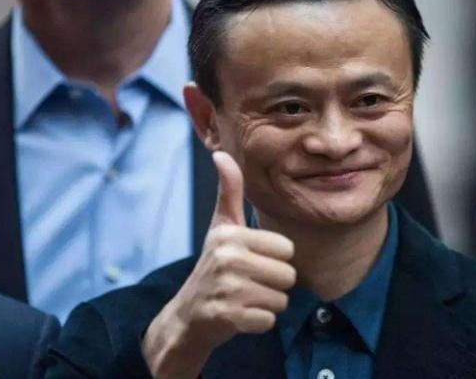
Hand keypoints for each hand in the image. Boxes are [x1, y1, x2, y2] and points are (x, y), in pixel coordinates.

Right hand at [142, 151, 295, 377]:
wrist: (188, 315)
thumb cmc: (214, 264)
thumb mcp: (221, 226)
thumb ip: (228, 191)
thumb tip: (220, 153)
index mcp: (230, 234)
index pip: (286, 249)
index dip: (274, 258)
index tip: (253, 261)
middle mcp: (226, 258)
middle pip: (287, 275)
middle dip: (274, 284)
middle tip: (249, 283)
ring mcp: (225, 289)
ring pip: (280, 299)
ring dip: (267, 304)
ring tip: (244, 298)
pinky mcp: (226, 317)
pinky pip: (268, 321)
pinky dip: (259, 322)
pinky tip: (240, 315)